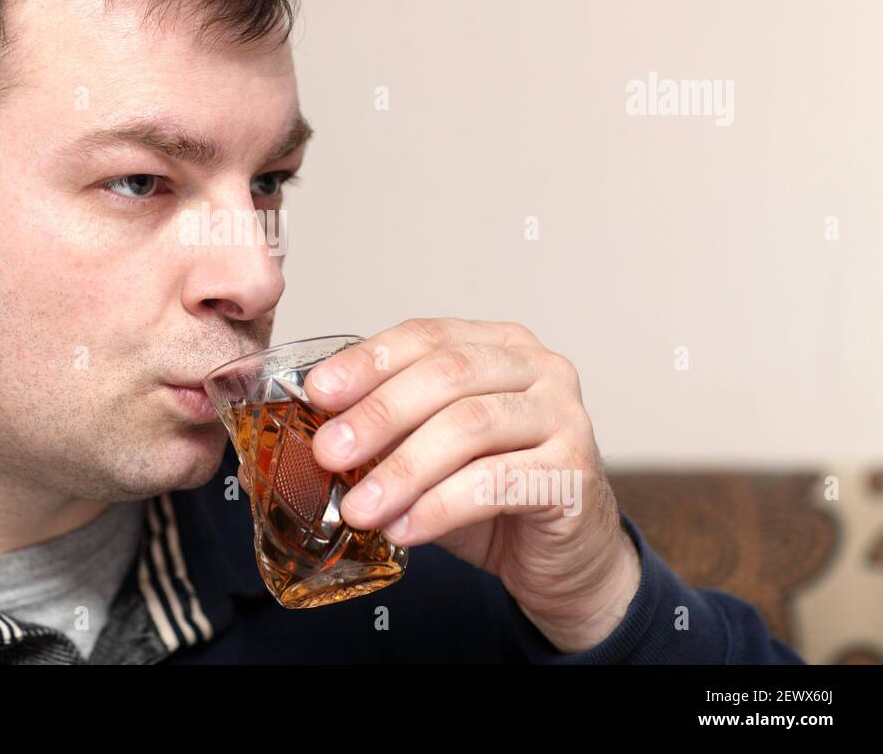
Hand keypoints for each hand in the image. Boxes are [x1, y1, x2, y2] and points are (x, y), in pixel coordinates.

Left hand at [239, 318, 640, 653]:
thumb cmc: (493, 492)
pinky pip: (495, 483)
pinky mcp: (574, 472)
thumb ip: (391, 429)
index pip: (426, 336)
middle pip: (446, 375)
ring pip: (469, 427)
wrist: (563, 555)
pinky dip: (439, 507)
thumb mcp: (432, 449)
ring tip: (358, 507)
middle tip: (329, 452)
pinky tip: (403, 529)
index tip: (318, 392)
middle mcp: (538, 368)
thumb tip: (319, 430)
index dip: (367, 361)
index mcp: (498, 344)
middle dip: (377, 414)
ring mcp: (564, 416)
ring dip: (402, 469)